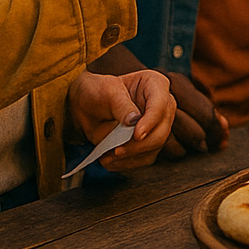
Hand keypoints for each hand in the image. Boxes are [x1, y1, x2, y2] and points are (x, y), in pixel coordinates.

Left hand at [89, 45, 227, 158]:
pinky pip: (145, 158)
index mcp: (155, 85)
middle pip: (162, 130)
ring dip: (131, 156)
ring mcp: (157, 125)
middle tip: (117, 150)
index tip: (137, 135)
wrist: (86, 106)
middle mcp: (162, 106)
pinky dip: (127, 163)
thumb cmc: (97, 91)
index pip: (161, 104)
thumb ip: (121, 105)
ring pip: (156, 147)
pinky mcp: (149, 143)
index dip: (151, 121)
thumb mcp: (106, 92)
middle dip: (140, 145)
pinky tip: (110, 159)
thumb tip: (134, 121)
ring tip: (108, 155)